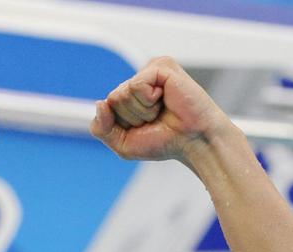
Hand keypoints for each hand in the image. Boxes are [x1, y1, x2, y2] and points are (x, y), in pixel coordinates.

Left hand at [91, 57, 230, 162]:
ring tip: (161, 110)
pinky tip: (165, 99)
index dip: (120, 126)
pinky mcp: (160, 66)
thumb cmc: (162, 141)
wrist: (192, 141)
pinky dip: (148, 101)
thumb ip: (102, 128)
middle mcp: (138, 80)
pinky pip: (136, 85)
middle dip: (131, 118)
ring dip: (141, 111)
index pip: (104, 108)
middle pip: (112, 100)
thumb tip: (99, 103)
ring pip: (122, 93)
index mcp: (129, 95)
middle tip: (155, 119)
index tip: (143, 128)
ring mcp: (149, 70)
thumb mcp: (122, 143)